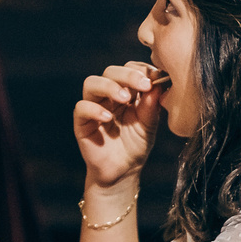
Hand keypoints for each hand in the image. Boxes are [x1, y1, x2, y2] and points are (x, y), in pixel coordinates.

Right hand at [74, 62, 163, 188]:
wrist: (123, 172)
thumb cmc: (136, 146)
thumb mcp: (149, 124)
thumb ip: (152, 105)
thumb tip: (158, 84)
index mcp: (127, 91)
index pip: (129, 69)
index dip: (141, 71)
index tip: (156, 79)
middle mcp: (108, 95)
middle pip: (110, 71)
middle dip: (128, 75)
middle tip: (144, 85)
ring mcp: (93, 106)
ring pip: (92, 83)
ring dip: (109, 87)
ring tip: (125, 99)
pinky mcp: (82, 122)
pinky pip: (82, 108)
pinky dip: (94, 109)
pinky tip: (108, 118)